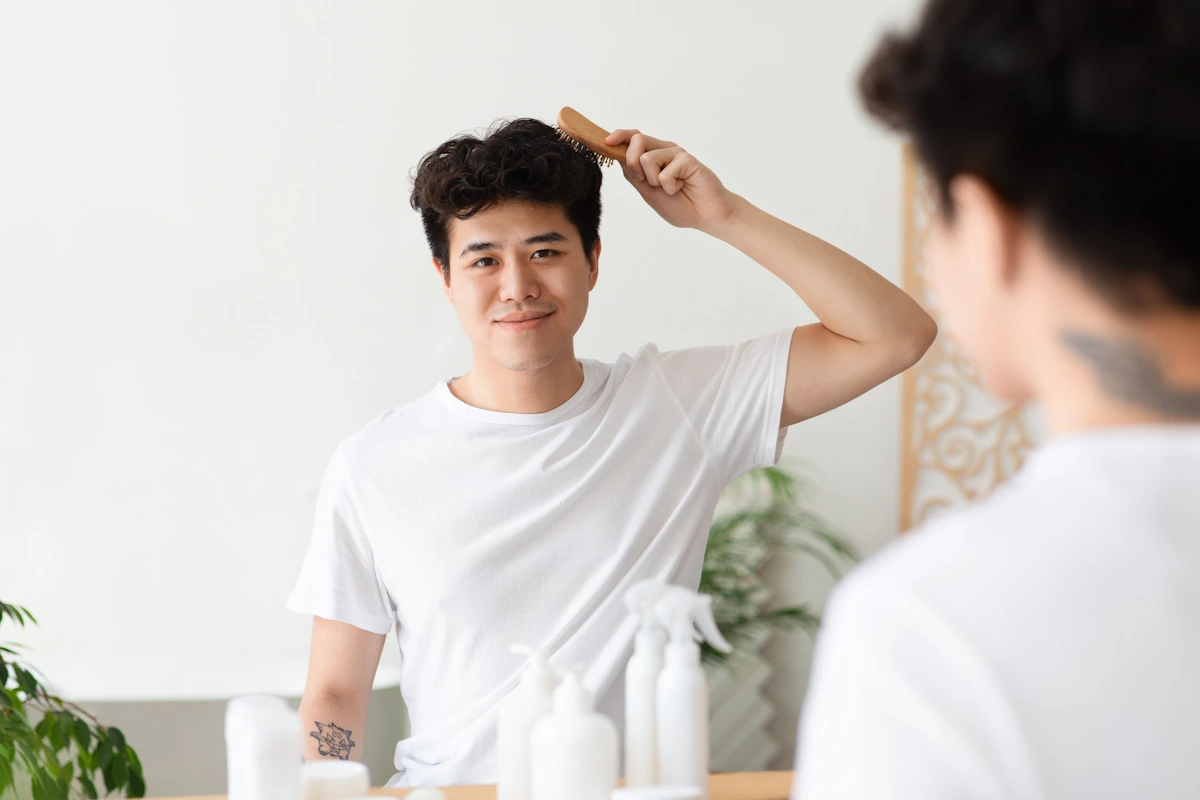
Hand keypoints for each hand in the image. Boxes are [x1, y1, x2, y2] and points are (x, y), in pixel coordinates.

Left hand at [605, 129, 738, 232]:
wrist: (706, 216)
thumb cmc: (681, 205)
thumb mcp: (648, 192)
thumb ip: (634, 174)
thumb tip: (617, 156)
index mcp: (654, 157)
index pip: (633, 139)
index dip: (619, 136)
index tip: (607, 141)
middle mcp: (664, 151)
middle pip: (637, 140)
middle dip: (632, 163)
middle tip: (645, 181)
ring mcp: (676, 154)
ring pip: (646, 158)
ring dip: (653, 181)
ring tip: (670, 188)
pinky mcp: (687, 159)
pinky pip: (664, 172)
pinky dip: (670, 187)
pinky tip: (682, 187)